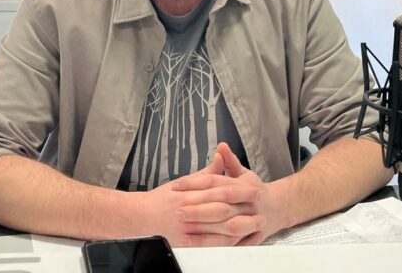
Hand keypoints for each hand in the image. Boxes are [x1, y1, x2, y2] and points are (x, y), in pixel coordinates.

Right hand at [136, 148, 261, 246]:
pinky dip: (227, 243)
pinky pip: (211, 245)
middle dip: (245, 211)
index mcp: (189, 192)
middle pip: (223, 211)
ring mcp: (187, 228)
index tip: (255, 191)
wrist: (139, 217)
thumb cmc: (161, 199)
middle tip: (262, 212)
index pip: (220, 190)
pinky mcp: (185, 243)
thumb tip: (221, 155)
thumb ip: (205, 173)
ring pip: (219, 230)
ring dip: (241, 228)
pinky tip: (238, 240)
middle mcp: (188, 210)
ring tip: (256, 226)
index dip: (240, 191)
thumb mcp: (183, 182)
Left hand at [172, 143, 290, 245]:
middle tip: (177, 210)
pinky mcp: (249, 237)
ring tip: (184, 226)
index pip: (215, 182)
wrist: (277, 209)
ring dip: (206, 226)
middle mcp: (248, 203)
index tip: (176, 186)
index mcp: (244, 186)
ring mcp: (251, 221)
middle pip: (221, 205)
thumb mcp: (243, 174)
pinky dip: (214, 243)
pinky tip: (196, 243)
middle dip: (198, 208)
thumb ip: (230, 161)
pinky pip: (231, 243)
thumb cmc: (253, 190)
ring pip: (228, 225)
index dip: (195, 183)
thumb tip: (221, 145)